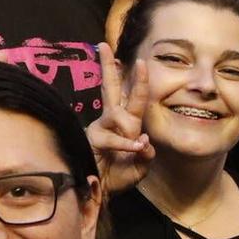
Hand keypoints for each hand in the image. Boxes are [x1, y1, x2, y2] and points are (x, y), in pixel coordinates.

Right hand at [87, 49, 154, 194]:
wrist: (103, 193)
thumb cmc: (120, 176)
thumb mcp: (141, 166)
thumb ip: (145, 152)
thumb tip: (142, 140)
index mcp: (127, 123)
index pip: (134, 97)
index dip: (138, 80)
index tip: (140, 60)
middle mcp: (113, 120)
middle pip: (110, 87)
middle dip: (107, 66)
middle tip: (102, 45)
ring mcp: (101, 127)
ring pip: (118, 113)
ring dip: (128, 128)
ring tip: (134, 144)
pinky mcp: (93, 138)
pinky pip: (114, 137)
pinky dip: (125, 144)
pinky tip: (133, 148)